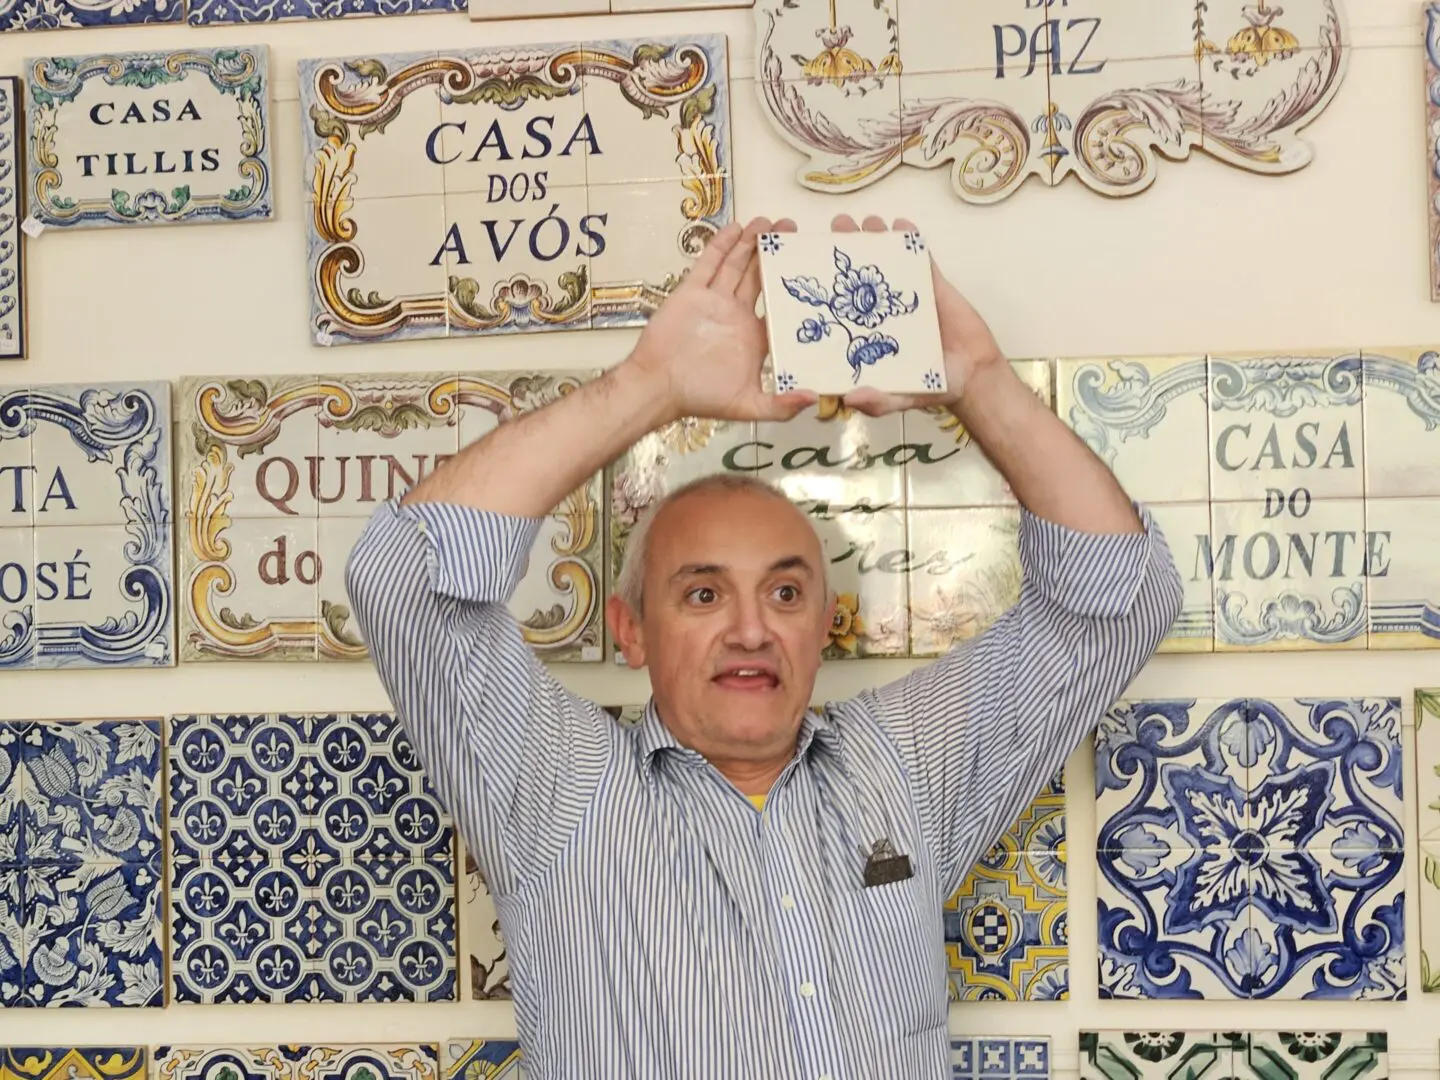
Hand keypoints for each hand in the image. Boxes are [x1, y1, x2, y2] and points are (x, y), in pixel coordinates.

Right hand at [627, 217, 817, 422]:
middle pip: (760, 276)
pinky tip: (736, 228)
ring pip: (737, 265)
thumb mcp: (747, 406)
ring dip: (752, 243)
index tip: (812, 269)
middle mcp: (737, 314)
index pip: (780, 306)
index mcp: (754, 337)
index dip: (794, 288)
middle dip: (775, 253)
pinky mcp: (692, 292)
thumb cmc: (700, 397)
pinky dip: (722, 245)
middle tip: (792, 230)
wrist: (657, 386)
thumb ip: (780, 405)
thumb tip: (814, 398)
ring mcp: (714, 301)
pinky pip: (709, 263)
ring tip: (769, 222)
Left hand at [831, 214, 1006, 418]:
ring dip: (877, 238)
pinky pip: (920, 259)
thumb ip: (879, 401)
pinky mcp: (932, 286)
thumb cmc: (935, 388)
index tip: (810, 265)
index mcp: (866, 334)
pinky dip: (912, 240)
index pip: (839, 307)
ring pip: (887, 262)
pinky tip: (902, 224)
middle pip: (859, 276)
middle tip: (837, 227)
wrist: (975, 375)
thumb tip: (849, 400)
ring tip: (867, 221)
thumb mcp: (901, 399)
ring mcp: (906, 296)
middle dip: (849, 249)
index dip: (825, 286)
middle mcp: (881, 311)